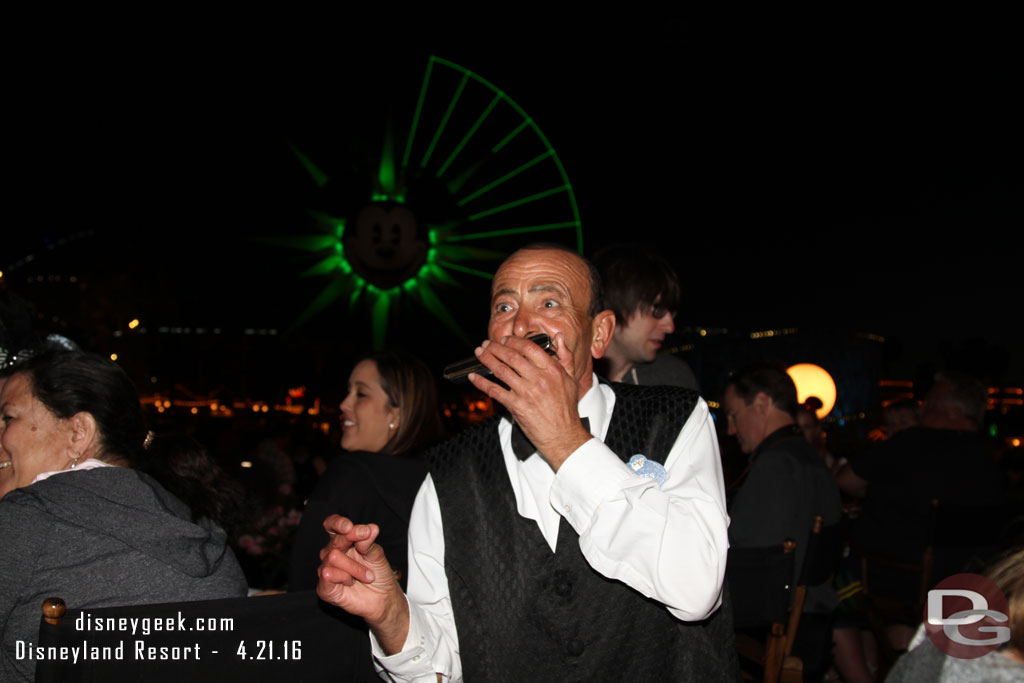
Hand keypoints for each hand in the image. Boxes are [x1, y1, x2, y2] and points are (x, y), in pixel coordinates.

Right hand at [316, 515, 408, 651]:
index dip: (337, 523)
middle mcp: (331, 553)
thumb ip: (369, 542)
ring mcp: (326, 570)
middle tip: (369, 554)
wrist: (384, 598)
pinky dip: (344, 577)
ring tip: (367, 576)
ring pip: (333, 557)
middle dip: (354, 544)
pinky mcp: (324, 588)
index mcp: (343, 541)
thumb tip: (369, 528)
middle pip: (335, 541)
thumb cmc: (379, 574)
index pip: (332, 525)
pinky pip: (328, 575)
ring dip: (355, 567)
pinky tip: (351, 583)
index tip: (348, 527)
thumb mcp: (377, 554)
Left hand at [468, 333, 590, 469]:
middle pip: (511, 356)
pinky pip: (494, 391)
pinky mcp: (516, 406)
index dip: (513, 341)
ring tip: (479, 353)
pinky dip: (482, 382)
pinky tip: (474, 377)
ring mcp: (526, 393)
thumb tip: (559, 337)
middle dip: (495, 347)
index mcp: (552, 370)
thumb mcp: (571, 379)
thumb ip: (566, 356)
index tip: (504, 339)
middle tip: (486, 343)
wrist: (562, 435)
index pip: (529, 348)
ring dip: (486, 359)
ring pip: (501, 370)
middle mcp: (539, 379)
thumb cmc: (566, 409)